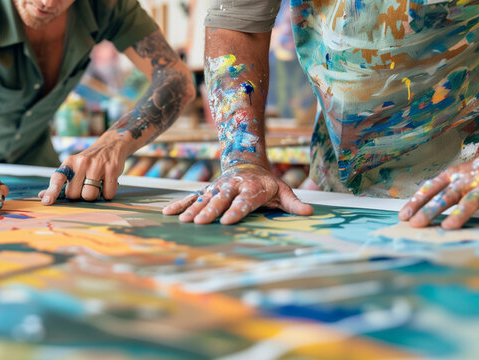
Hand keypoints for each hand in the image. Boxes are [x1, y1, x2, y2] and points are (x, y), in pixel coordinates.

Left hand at [39, 137, 126, 203]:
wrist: (111, 144)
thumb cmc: (89, 161)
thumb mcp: (73, 166)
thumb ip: (60, 182)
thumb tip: (42, 196)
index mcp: (69, 163)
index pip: (57, 178)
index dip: (51, 191)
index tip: (46, 202)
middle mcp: (82, 163)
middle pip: (74, 194)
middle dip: (79, 195)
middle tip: (85, 185)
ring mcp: (97, 165)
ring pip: (90, 196)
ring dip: (94, 196)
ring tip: (97, 185)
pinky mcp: (112, 169)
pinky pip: (107, 194)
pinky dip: (107, 193)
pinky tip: (107, 183)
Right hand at [162, 164, 313, 224]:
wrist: (247, 163)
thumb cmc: (267, 183)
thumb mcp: (282, 191)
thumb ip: (293, 203)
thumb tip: (310, 213)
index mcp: (251, 188)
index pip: (243, 201)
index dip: (235, 211)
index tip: (227, 222)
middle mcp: (232, 187)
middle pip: (221, 200)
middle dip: (210, 211)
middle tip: (201, 222)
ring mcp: (217, 188)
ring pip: (204, 199)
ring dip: (193, 209)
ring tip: (183, 220)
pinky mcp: (207, 190)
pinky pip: (191, 197)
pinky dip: (180, 204)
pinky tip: (168, 213)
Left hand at [398, 152, 478, 229]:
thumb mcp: (457, 178)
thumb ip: (443, 193)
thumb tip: (420, 213)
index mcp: (451, 176)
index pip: (430, 188)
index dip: (416, 202)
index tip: (404, 216)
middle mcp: (465, 180)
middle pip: (446, 196)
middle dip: (430, 210)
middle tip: (417, 224)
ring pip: (470, 200)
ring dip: (459, 214)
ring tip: (448, 227)